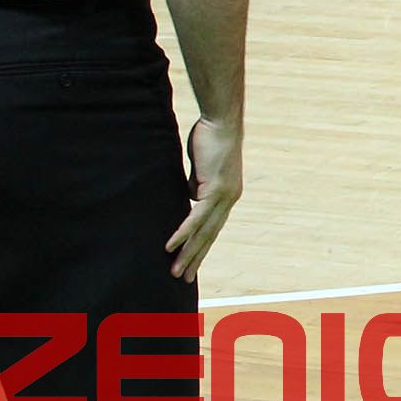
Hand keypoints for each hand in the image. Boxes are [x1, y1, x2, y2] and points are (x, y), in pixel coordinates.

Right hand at [165, 116, 242, 279]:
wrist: (220, 122)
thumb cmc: (209, 139)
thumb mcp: (200, 168)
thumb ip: (196, 186)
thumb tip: (189, 198)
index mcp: (226, 195)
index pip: (212, 227)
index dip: (201, 246)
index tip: (190, 263)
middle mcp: (229, 199)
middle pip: (209, 236)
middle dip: (196, 258)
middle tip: (183, 278)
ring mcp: (224, 196)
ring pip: (204, 232)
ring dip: (188, 253)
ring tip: (176, 271)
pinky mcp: (215, 189)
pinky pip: (196, 217)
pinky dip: (183, 233)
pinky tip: (171, 247)